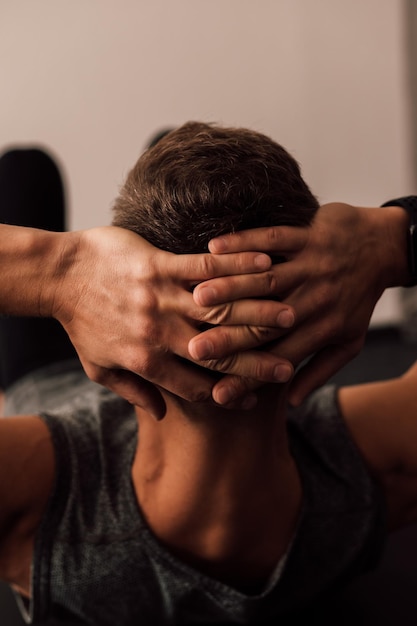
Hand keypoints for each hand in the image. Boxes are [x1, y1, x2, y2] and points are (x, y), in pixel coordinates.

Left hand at [50, 227, 295, 417]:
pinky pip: (203, 267)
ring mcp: (160, 296)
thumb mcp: (99, 367)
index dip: (228, 392)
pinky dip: (235, 266)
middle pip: (217, 351)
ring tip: (290, 314)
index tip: (254, 395)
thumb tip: (159, 415)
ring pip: (218, 309)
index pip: (197, 385)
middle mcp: (159, 333)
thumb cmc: (80, 322)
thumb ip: (133, 391)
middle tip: (287, 364)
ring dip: (256, 312)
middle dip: (255, 359)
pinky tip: (262, 264)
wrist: (60, 276)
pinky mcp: (158, 264)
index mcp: (146, 361)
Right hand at [190, 203, 407, 405]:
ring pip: (268, 280)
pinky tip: (215, 246)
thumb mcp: (349, 341)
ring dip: (232, 287)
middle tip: (194, 350)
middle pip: (267, 321)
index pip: (279, 359)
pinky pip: (273, 238)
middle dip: (231, 336)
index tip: (216, 395)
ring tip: (196, 298)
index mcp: (322, 328)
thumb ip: (319, 370)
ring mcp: (312, 265)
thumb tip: (291, 401)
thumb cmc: (360, 298)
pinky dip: (244, 241)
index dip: (248, 378)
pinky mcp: (308, 235)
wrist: (383, 249)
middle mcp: (315, 299)